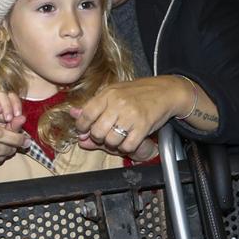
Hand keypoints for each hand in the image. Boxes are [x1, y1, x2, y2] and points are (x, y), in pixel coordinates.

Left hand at [70, 76, 200, 156]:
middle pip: (97, 132)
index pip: (86, 114)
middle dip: (98, 138)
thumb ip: (94, 105)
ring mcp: (131, 116)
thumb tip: (73, 117)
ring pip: (111, 141)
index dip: (82, 126)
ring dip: (113, 144)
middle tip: (104, 135)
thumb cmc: (137, 93)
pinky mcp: (144, 127)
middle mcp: (118, 104)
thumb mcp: (113, 93)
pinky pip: (127, 146)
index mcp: (108, 94)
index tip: (84, 130)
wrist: (165, 91)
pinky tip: (128, 140)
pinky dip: (126, 147)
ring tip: (118, 137)